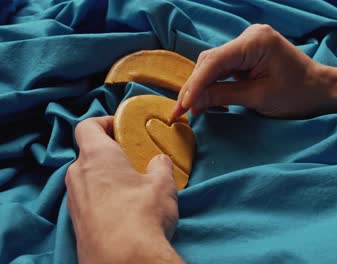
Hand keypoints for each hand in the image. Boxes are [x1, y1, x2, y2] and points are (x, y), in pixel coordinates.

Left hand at [66, 117, 182, 263]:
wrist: (124, 260)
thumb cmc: (142, 215)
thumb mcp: (162, 184)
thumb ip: (160, 166)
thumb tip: (159, 162)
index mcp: (96, 156)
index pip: (87, 126)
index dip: (104, 122)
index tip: (121, 127)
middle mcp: (78, 175)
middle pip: (88, 154)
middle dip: (110, 154)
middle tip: (133, 161)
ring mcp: (73, 200)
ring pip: (87, 178)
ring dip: (106, 178)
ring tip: (131, 188)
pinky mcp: (76, 223)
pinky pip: (87, 200)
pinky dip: (102, 198)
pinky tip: (123, 211)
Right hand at [171, 24, 336, 118]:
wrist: (322, 90)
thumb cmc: (299, 94)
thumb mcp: (259, 98)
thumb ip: (223, 96)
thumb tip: (192, 102)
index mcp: (255, 41)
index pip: (215, 61)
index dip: (195, 84)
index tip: (182, 106)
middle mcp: (250, 36)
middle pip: (211, 61)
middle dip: (195, 86)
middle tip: (180, 111)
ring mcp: (249, 44)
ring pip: (215, 64)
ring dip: (202, 86)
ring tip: (190, 109)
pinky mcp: (249, 54)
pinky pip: (225, 68)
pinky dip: (214, 84)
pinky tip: (205, 100)